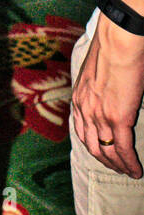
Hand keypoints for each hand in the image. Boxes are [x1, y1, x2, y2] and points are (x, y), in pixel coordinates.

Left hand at [71, 14, 143, 176]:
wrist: (117, 42)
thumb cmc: (112, 50)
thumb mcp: (95, 72)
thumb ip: (98, 87)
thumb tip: (109, 92)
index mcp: (79, 98)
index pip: (82, 131)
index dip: (92, 145)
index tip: (101, 153)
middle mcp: (85, 110)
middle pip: (92, 146)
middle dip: (105, 160)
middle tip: (117, 168)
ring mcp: (100, 116)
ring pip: (108, 152)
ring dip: (119, 166)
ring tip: (129, 172)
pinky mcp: (118, 119)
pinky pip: (124, 149)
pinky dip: (130, 163)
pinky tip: (136, 171)